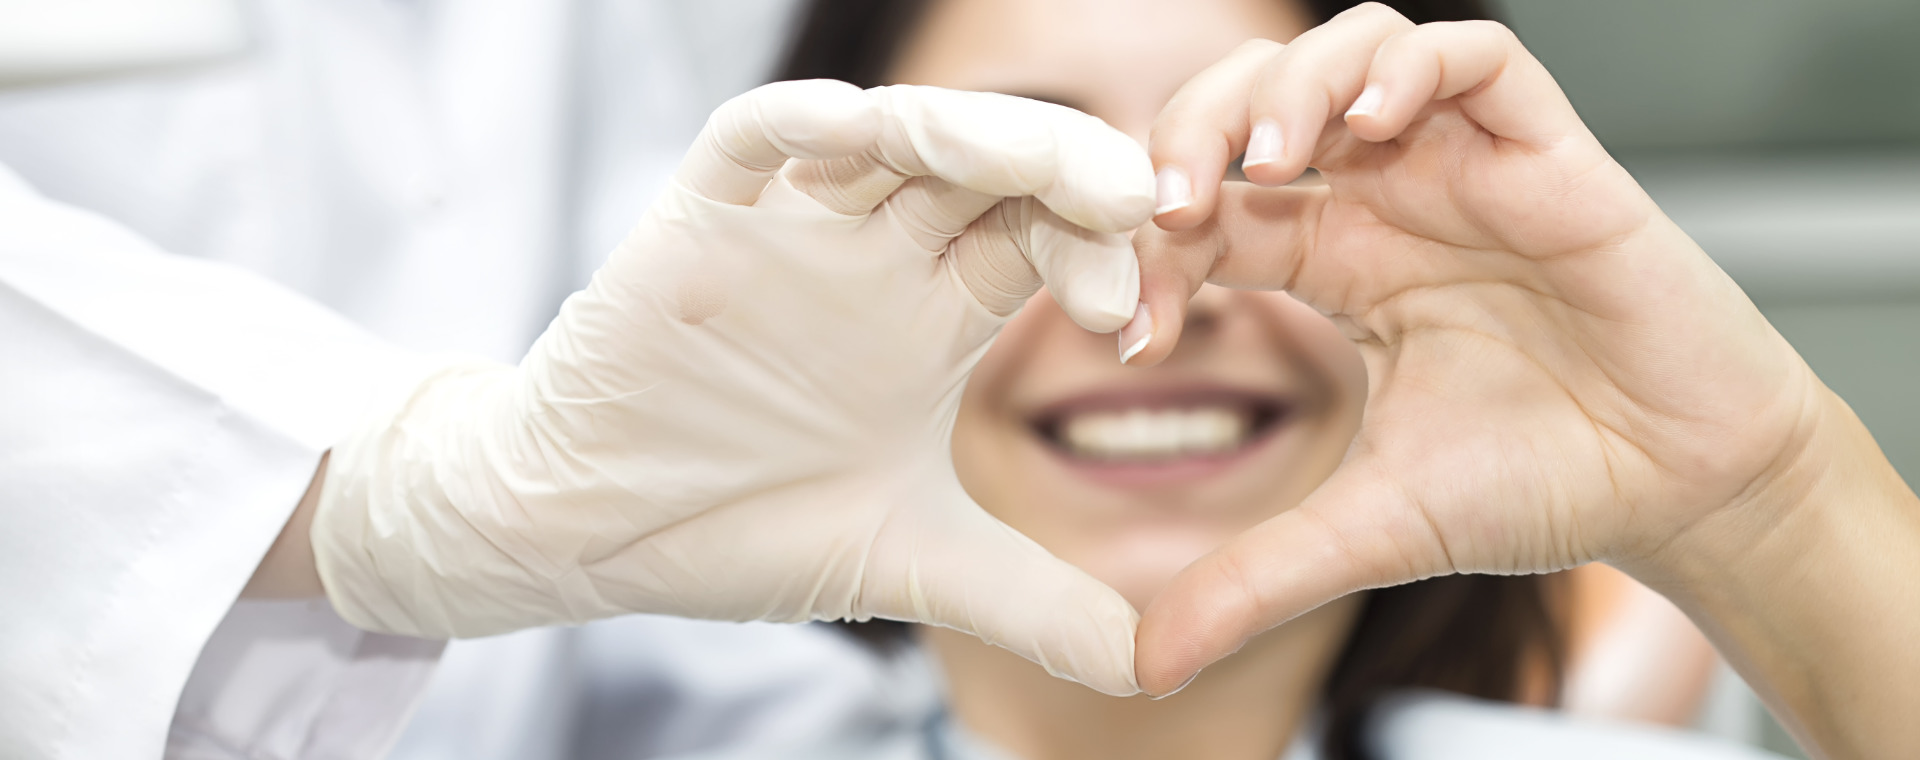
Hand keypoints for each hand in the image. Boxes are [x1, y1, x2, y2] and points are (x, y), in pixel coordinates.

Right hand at [310, 81, 1153, 694]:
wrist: (594, 532)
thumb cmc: (741, 526)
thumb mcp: (911, 564)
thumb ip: (1035, 603)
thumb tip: (1158, 671)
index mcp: (937, 312)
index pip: (1044, 241)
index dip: (1101, 256)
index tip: (1135, 316)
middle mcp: (877, 253)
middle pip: (991, 169)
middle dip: (1065, 170)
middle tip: (1134, 201)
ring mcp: (791, 227)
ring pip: (891, 136)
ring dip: (966, 132)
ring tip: (1031, 161)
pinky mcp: (698, 220)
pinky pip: (750, 142)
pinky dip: (798, 125)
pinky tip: (854, 128)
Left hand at [1128, 4, 1831, 700]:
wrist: (1680, 489)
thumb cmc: (1541, 484)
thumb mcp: (1369, 531)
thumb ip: (1255, 578)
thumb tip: (1146, 663)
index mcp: (1333, 264)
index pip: (1208, 210)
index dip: (1152, 245)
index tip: (1133, 327)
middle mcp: (1387, 200)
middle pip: (1256, 104)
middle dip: (1193, 130)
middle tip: (1168, 201)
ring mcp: (1463, 166)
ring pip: (1352, 52)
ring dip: (1290, 85)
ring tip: (1267, 161)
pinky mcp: (1547, 152)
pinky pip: (1475, 54)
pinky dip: (1410, 66)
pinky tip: (1373, 125)